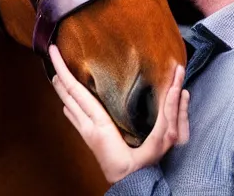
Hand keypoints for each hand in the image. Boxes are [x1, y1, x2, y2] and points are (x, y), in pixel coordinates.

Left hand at [49, 45, 189, 183]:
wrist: (127, 186)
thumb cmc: (141, 164)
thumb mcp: (161, 140)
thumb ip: (171, 115)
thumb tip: (180, 90)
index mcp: (99, 121)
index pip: (75, 89)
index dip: (63, 69)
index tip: (53, 50)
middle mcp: (87, 124)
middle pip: (67, 92)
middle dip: (58, 71)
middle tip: (52, 52)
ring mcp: (85, 131)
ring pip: (67, 103)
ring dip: (61, 86)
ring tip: (56, 71)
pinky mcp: (88, 137)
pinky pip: (73, 115)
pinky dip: (67, 102)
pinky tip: (65, 102)